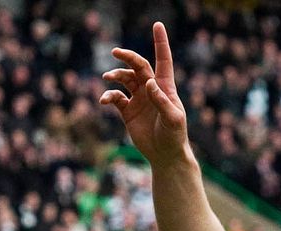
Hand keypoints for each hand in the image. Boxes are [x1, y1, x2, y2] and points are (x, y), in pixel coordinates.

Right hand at [99, 22, 189, 166]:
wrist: (165, 155)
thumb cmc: (175, 136)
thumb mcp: (173, 119)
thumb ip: (162, 102)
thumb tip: (149, 84)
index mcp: (165, 88)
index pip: (163, 61)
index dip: (161, 43)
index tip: (157, 25)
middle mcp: (151, 90)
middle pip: (138, 66)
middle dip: (127, 57)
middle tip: (115, 52)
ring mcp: (139, 100)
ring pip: (125, 80)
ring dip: (115, 76)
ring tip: (107, 78)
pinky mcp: (129, 112)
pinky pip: (116, 98)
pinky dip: (108, 96)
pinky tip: (104, 101)